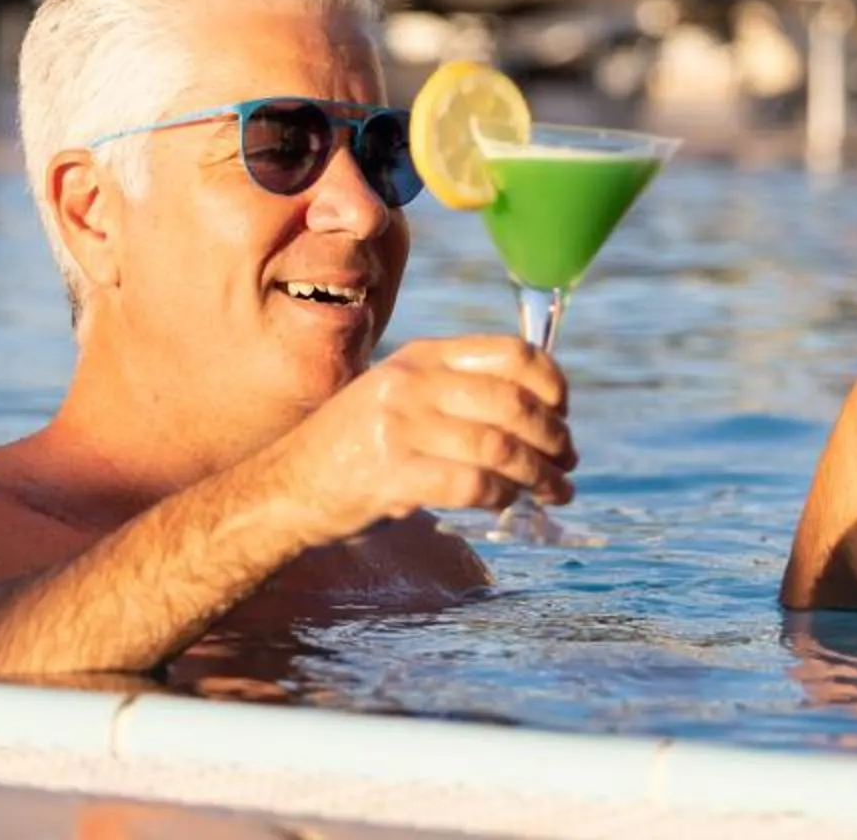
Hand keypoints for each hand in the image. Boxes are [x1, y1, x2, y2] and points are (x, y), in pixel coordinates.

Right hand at [262, 335, 573, 541]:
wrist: (287, 486)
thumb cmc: (357, 445)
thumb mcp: (401, 394)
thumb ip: (456, 391)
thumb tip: (537, 411)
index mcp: (422, 356)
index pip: (510, 353)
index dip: (551, 382)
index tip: (564, 411)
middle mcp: (413, 382)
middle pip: (513, 403)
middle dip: (554, 437)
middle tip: (568, 463)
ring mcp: (400, 426)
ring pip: (499, 447)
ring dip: (539, 474)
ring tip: (555, 491)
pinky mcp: (392, 474)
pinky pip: (471, 483)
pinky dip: (501, 496)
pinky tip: (508, 504)